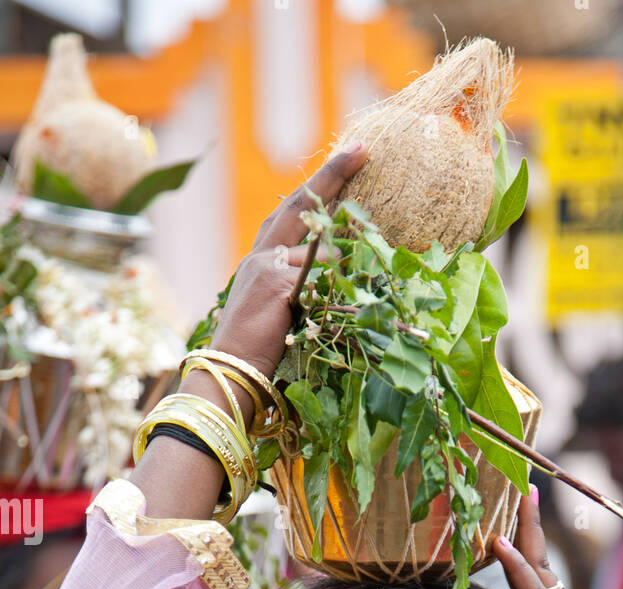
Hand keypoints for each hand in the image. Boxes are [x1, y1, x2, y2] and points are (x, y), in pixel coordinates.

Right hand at [207, 143, 367, 384]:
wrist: (230, 373)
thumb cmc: (259, 353)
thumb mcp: (282, 312)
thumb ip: (301, 287)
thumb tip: (341, 273)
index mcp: (260, 258)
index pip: (292, 210)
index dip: (320, 182)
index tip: (348, 157)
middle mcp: (261, 254)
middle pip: (301, 205)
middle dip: (332, 175)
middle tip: (361, 150)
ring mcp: (266, 265)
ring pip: (322, 254)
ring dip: (338, 278)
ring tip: (325, 309)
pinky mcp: (275, 283)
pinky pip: (317, 277)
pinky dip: (328, 294)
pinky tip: (316, 311)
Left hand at [492, 492, 622, 588]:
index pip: (533, 587)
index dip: (520, 558)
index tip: (509, 529)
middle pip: (537, 565)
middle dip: (527, 527)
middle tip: (521, 488)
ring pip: (537, 568)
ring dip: (524, 529)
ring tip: (518, 492)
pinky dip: (516, 567)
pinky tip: (501, 542)